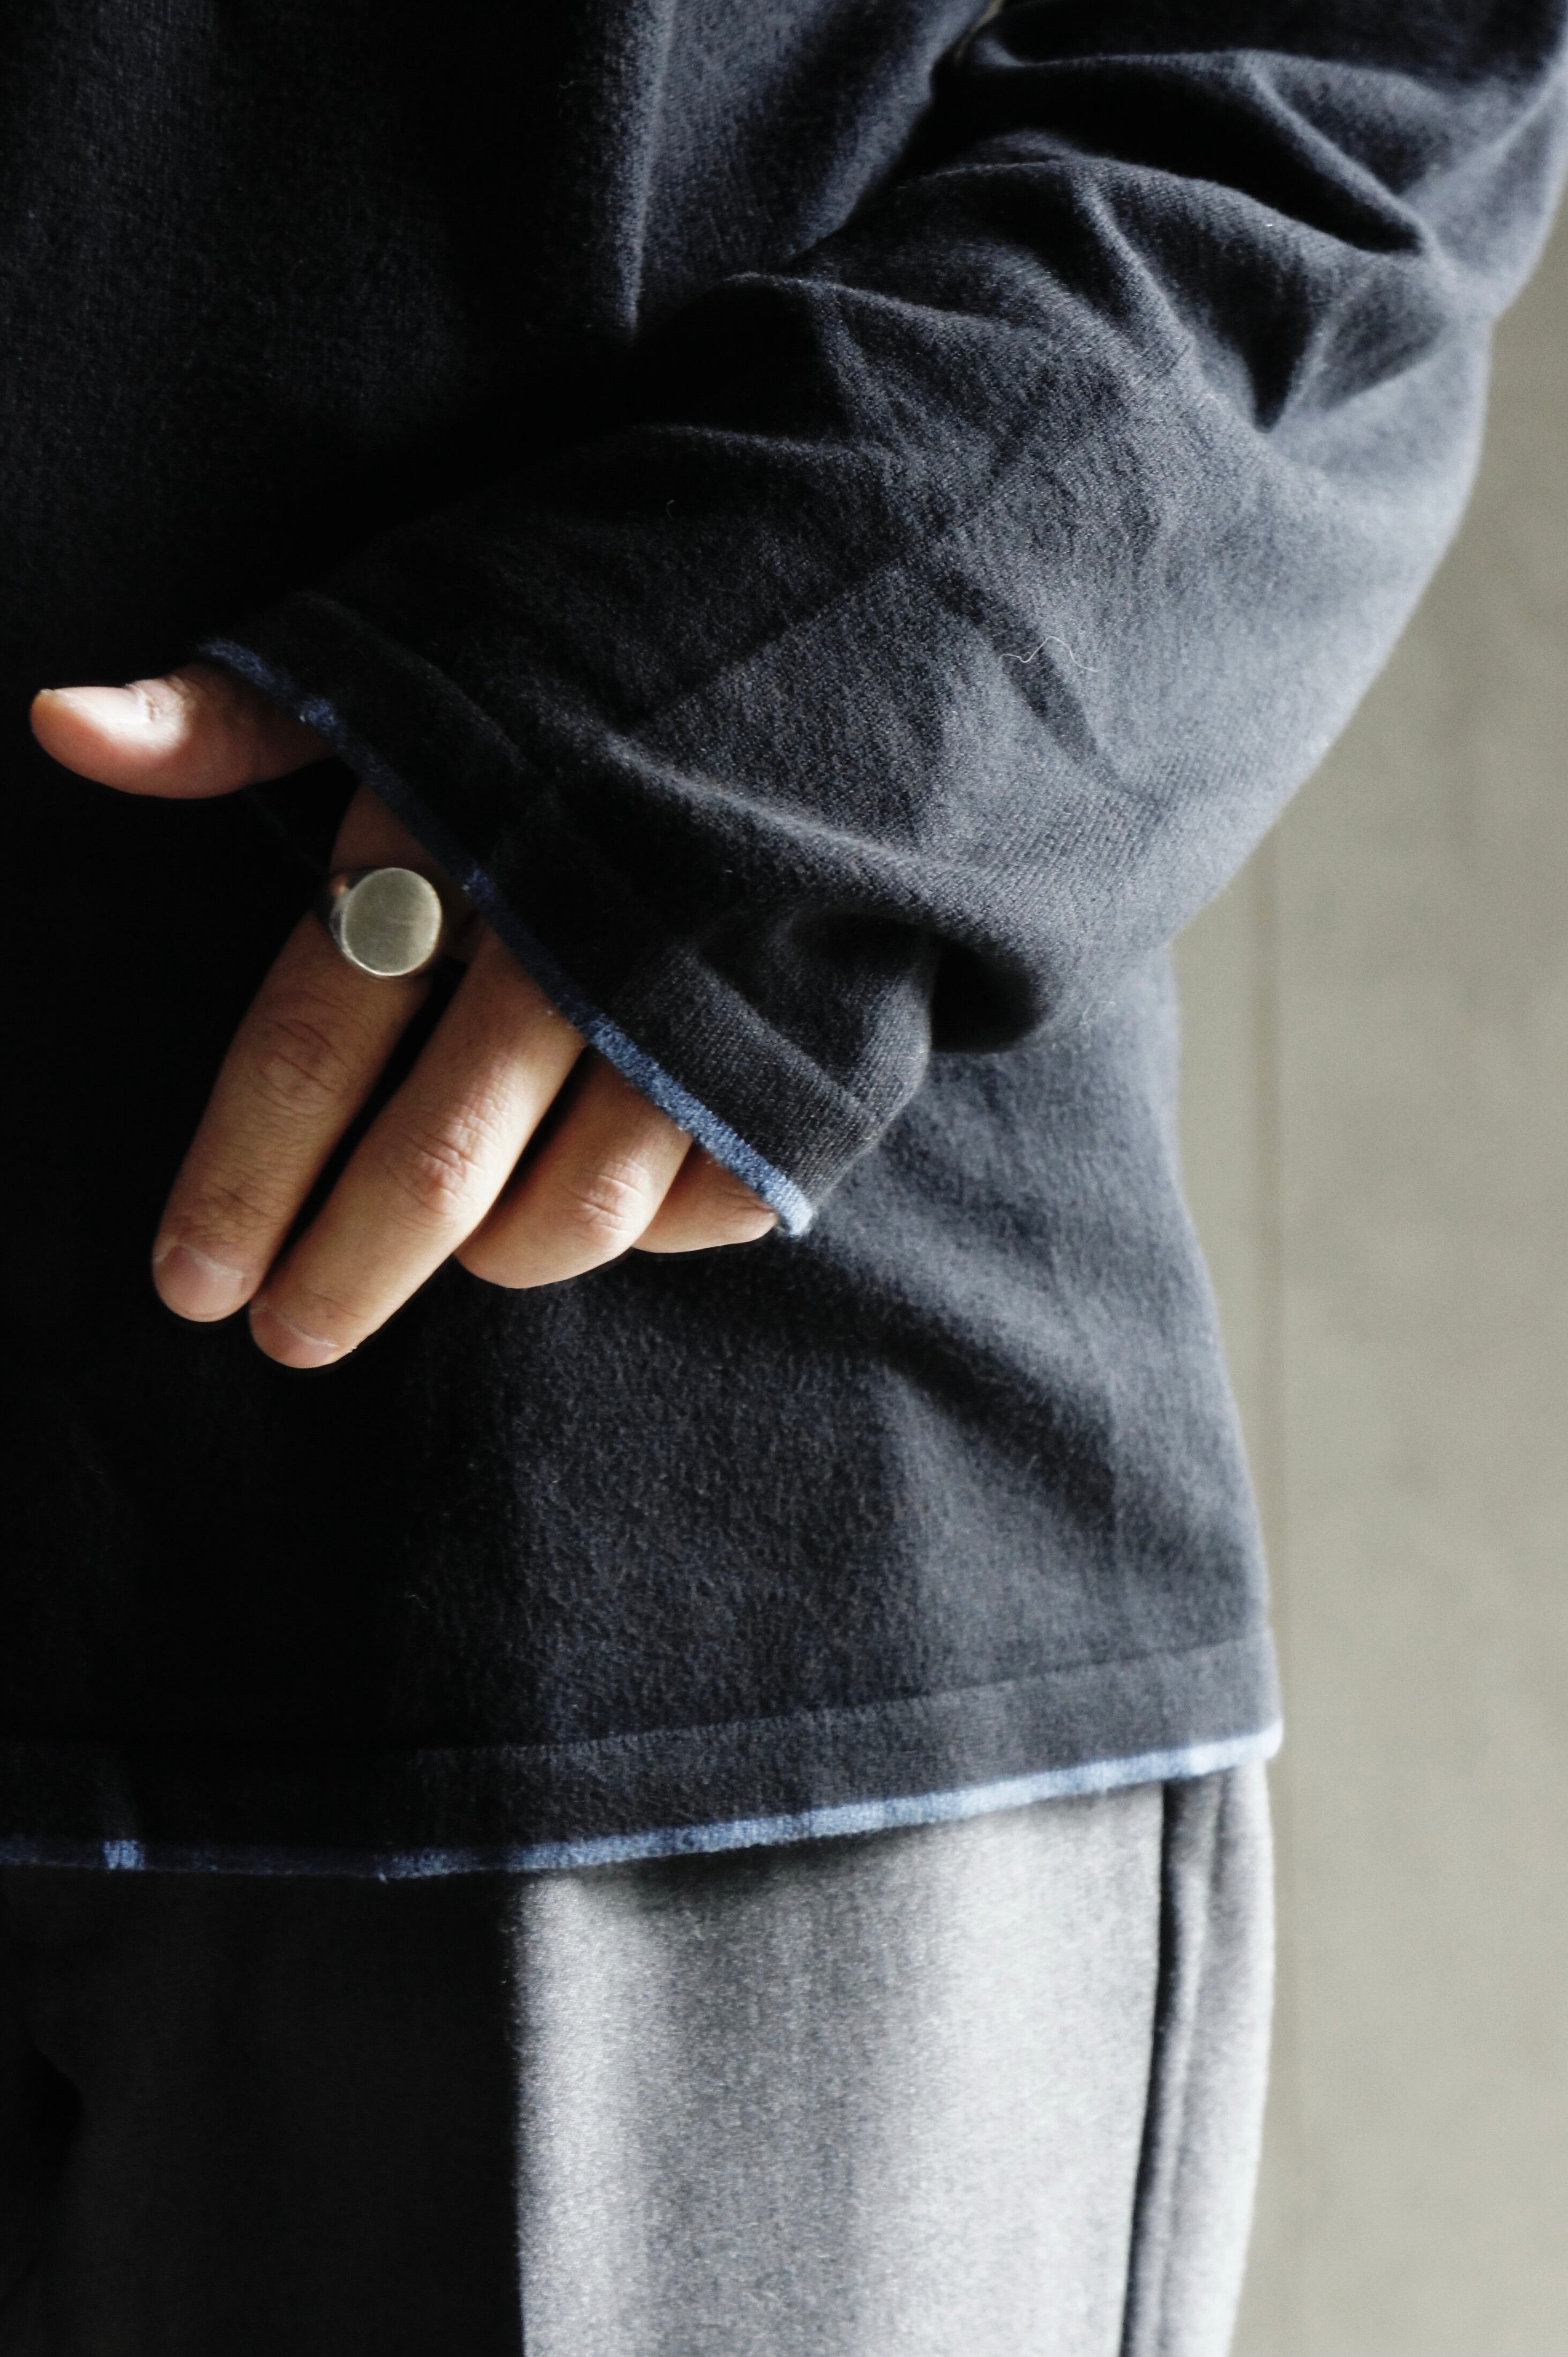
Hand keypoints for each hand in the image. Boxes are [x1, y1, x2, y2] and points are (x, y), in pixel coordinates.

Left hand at [31, 665, 775, 1366]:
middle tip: (292, 1338)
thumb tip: (56, 727)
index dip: (242, 1178)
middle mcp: (580, 931)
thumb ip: (245, 714)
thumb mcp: (421, 628)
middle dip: (346, 1271)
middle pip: (437, 1162)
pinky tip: (610, 1204)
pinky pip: (712, 1205)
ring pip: (581, 1210)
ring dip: (500, 1255)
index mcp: (460, 831)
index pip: (311, 1042)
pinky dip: (649, 1228)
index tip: (188, 1289)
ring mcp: (715, 1002)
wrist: (883, 588)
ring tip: (465, 1252)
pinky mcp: (825, 1048)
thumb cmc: (618, 614)